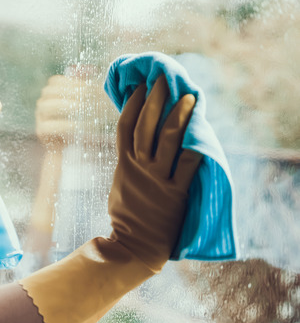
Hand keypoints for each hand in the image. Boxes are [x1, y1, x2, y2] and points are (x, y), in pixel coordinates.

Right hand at [20, 73, 201, 322]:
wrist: (134, 245)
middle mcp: (139, 167)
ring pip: (167, 140)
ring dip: (178, 116)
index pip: (126, 126)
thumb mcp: (119, 183)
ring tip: (189, 97)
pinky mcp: (175, 193)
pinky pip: (186, 168)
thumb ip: (126, 163)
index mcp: (124, 163)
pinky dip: (194, 152)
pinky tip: (202, 138)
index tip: (140, 85)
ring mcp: (157, 179)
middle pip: (146, 125)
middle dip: (155, 99)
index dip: (132, 103)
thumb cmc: (127, 215)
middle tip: (164, 78)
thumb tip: (131, 145)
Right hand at [34, 74, 116, 146]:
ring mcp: (39, 117)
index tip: (84, 85)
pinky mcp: (40, 130)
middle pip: (48, 91)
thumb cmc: (75, 123)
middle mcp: (42, 103)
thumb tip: (97, 85)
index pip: (54, 81)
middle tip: (83, 95)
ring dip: (62, 104)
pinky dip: (62, 125)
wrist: (63, 145)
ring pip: (45, 106)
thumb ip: (84, 96)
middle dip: (66, 91)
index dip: (68, 81)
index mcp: (50, 94)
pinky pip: (47, 126)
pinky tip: (75, 125)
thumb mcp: (80, 108)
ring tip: (78, 107)